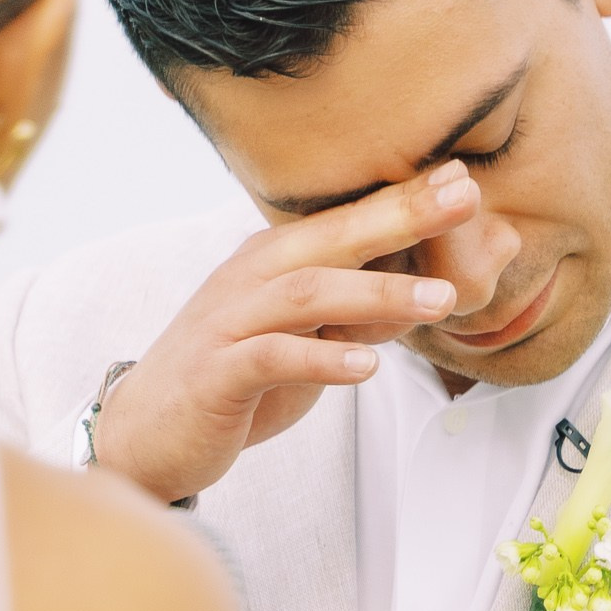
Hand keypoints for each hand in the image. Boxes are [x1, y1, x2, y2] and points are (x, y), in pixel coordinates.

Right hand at [92, 161, 478, 504]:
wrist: (146, 432)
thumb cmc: (232, 382)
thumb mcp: (306, 341)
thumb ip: (357, 315)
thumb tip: (429, 292)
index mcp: (272, 261)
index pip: (346, 221)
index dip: (404, 199)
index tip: (464, 179)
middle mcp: (249, 278)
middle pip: (332, 238)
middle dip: (401, 217)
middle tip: (464, 200)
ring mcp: (230, 322)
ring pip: (309, 294)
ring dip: (378, 292)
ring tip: (439, 297)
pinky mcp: (216, 373)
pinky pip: (272, 358)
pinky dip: (321, 360)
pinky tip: (365, 366)